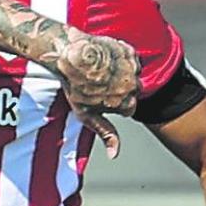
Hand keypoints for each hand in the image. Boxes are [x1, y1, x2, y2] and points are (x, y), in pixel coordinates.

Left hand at [49, 30, 140, 158]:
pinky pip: (128, 58)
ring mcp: (133, 67)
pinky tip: (103, 60)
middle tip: (96, 85)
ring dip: (119, 74)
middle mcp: (135, 86)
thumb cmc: (75, 87)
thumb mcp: (87, 116)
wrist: (70, 55)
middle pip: (132, 92)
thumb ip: (105, 133)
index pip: (127, 109)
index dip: (111, 105)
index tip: (97, 99)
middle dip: (118, 90)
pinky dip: (119, 59)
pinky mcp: (129, 51)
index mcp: (127, 104)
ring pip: (131, 74)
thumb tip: (115, 155)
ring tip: (98, 72)